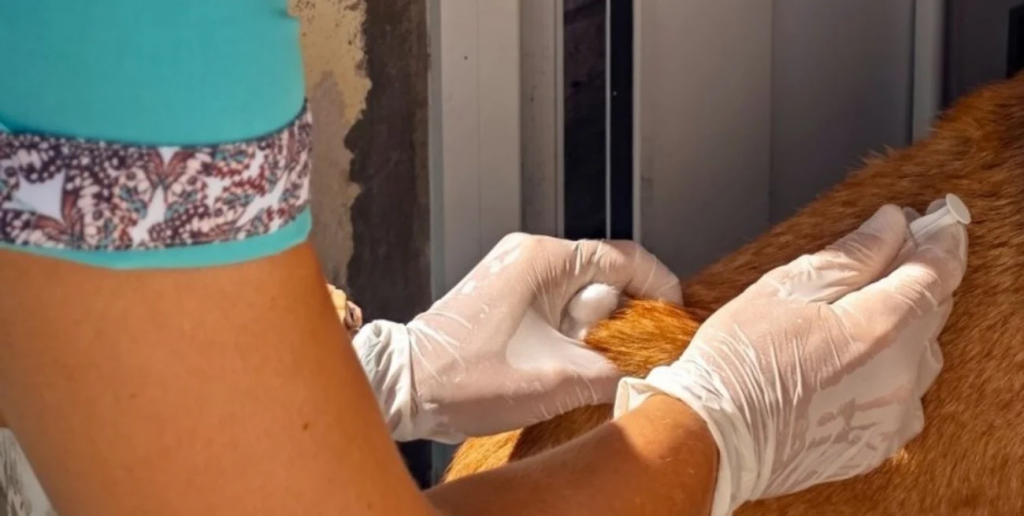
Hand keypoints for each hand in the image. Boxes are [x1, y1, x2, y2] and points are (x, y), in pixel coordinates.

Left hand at [355, 233, 680, 442]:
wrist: (406, 386)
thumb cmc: (466, 377)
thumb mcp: (555, 380)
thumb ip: (612, 369)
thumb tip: (644, 369)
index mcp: (543, 259)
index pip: (623, 257)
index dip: (658, 287)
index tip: (674, 316)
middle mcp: (527, 254)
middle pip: (601, 277)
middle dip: (612, 320)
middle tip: (603, 355)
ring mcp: (512, 271)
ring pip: (577, 295)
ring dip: (586, 332)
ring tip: (567, 364)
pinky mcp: (503, 292)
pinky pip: (553, 304)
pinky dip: (565, 332)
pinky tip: (552, 361)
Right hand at [613, 204, 967, 514]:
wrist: (713, 440)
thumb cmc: (736, 365)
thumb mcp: (784, 290)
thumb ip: (850, 255)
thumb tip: (890, 225)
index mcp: (877, 327)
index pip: (935, 270)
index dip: (941, 239)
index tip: (940, 219)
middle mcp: (899, 373)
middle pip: (933, 309)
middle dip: (918, 276)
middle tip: (897, 250)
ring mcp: (893, 414)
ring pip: (922, 353)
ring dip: (905, 325)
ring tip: (861, 312)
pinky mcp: (879, 443)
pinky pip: (906, 396)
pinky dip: (892, 371)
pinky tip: (854, 363)